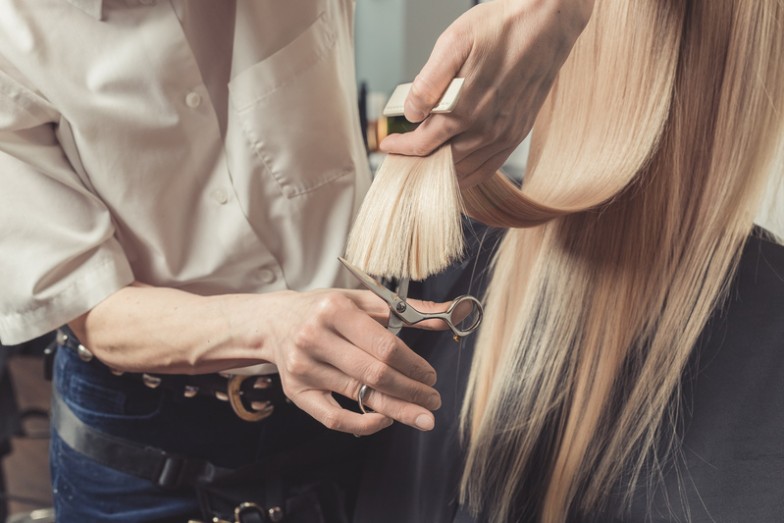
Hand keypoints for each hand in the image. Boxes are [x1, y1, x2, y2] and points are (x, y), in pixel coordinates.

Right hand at [261, 289, 450, 435]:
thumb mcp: (362, 300)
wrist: (275, 322)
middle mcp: (315, 338)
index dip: (414, 365)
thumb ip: (408, 309)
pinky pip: (333, 418)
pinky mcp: (297, 392)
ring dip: (397, 410)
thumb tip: (451, 315)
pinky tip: (385, 420)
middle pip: (375, 374)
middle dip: (411, 392)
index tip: (431, 376)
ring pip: (359, 396)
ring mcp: (304, 368)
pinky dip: (363, 424)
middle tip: (433, 401)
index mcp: (335, 310)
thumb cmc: (326, 310)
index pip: (385, 346)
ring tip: (422, 417)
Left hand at [380, 0, 593, 187]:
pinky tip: (459, 166)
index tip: (388, 144)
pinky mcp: (519, 133)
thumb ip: (429, 82)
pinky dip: (470, 173)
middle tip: (404, 157)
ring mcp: (506, 135)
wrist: (548, 22)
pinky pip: (490, 167)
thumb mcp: (454, 42)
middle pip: (443, 163)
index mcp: (466, 110)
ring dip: (444, 171)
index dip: (402, 148)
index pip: (424, 144)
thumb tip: (412, 112)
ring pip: (467, 170)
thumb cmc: (502, 26)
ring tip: (427, 162)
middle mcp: (487, 130)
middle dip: (419, 162)